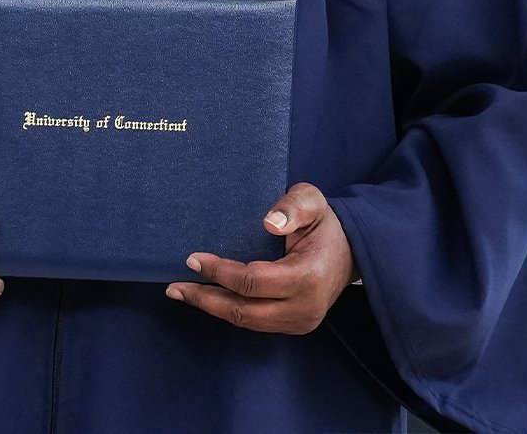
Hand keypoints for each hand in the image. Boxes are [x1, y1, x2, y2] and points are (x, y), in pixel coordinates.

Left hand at [165, 182, 355, 332]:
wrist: (351, 249)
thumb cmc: (324, 222)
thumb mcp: (312, 201)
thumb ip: (293, 206)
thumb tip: (269, 222)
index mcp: (307, 277)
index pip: (252, 282)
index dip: (219, 272)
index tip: (192, 258)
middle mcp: (304, 307)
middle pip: (244, 311)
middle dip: (206, 299)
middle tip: (175, 287)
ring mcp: (301, 321)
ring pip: (247, 322)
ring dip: (214, 307)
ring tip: (184, 293)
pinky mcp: (296, 325)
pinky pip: (256, 322)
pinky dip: (231, 309)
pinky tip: (211, 297)